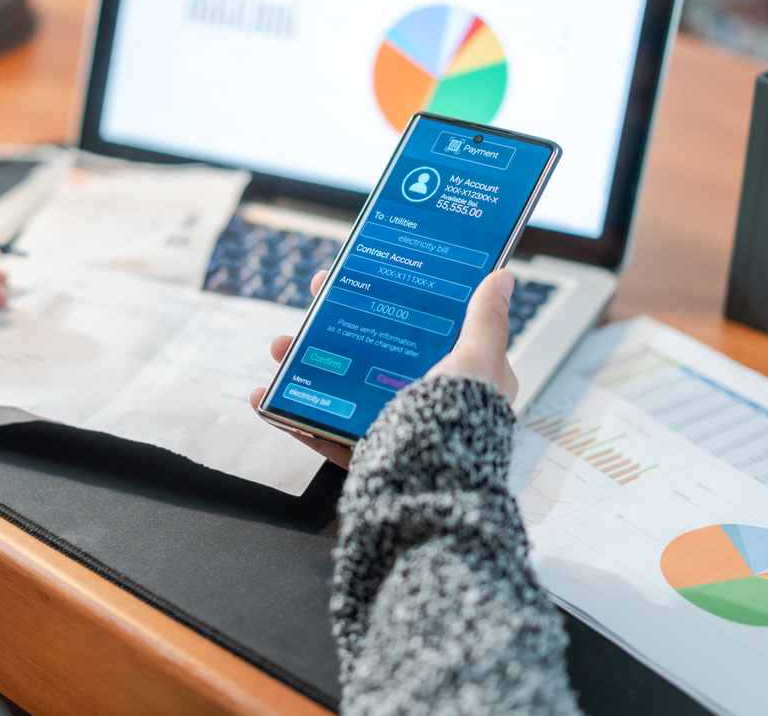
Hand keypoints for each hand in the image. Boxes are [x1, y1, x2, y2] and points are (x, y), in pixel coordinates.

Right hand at [249, 268, 518, 469]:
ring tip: (280, 347)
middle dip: (336, 322)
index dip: (394, 297)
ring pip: (341, 386)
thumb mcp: (478, 362)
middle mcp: (425, 399)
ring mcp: (391, 426)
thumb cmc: (461, 425)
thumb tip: (503, 278)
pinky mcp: (363, 454)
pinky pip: (321, 429)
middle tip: (313, 296)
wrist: (430, 493)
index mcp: (460, 376)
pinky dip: (291, 414)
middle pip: (374, 350)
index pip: (425, 324)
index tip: (365, 275)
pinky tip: (264, 398)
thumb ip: (486, 322)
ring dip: (305, 362)